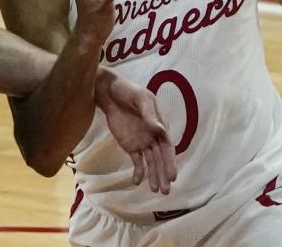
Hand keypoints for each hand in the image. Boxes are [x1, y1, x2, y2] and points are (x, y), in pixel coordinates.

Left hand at [97, 70, 176, 194]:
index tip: (171, 175)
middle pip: (161, 157)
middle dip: (164, 173)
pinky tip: (137, 182)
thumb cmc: (128, 91)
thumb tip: (158, 128)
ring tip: (156, 190)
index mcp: (160, 123)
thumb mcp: (140, 98)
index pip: (167, 146)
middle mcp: (154, 135)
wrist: (109, 93)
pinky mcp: (131, 146)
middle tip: (166, 189)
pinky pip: (137, 161)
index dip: (170, 161)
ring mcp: (143, 141)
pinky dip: (139, 172)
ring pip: (151, 162)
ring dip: (154, 176)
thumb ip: (149, 113)